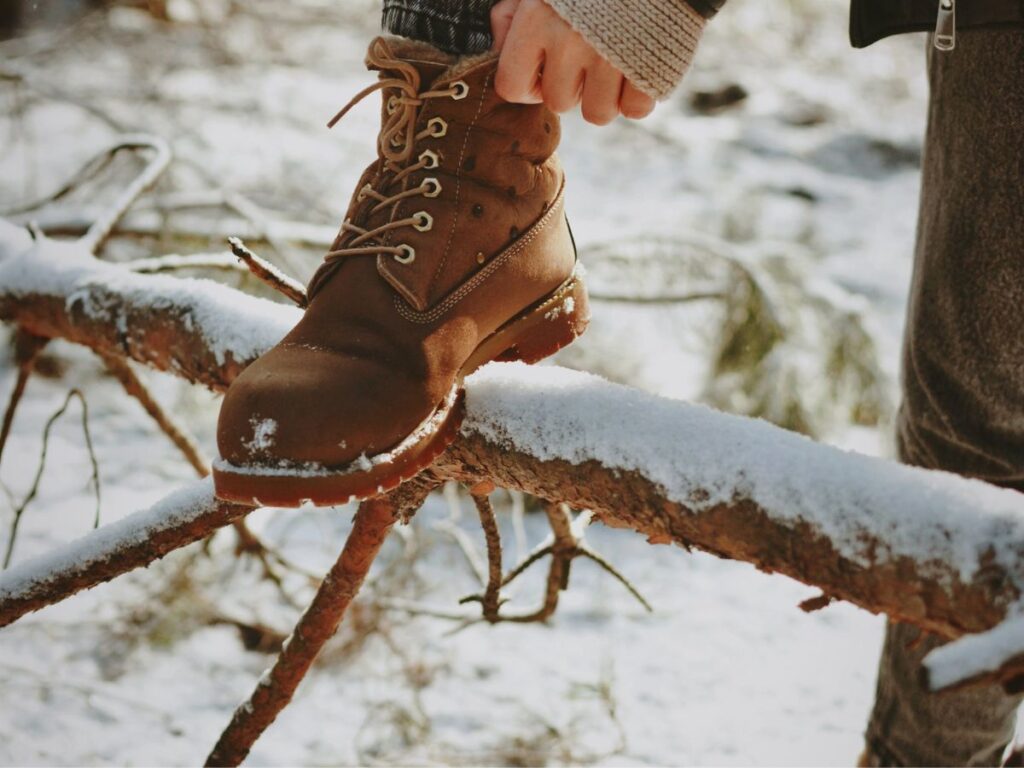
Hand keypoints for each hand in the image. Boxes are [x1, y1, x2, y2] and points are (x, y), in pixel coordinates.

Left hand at [490, 0, 655, 124]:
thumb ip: (512, 15)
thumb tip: (500, 50)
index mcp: (536, 20)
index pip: (511, 86)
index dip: (528, 84)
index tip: (545, 68)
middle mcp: (569, 42)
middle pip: (559, 103)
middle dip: (573, 85)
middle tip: (589, 55)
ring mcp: (610, 57)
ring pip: (597, 113)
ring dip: (606, 96)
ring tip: (614, 63)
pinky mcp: (648, 67)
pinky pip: (635, 110)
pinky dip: (639, 95)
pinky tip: (638, 69)